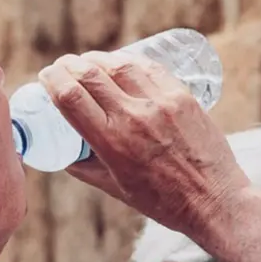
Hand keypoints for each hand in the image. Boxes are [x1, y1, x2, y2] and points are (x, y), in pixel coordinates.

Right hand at [37, 50, 249, 234]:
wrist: (214, 201)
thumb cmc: (163, 202)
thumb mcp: (114, 189)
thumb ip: (85, 168)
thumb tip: (63, 153)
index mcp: (111, 143)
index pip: (70, 96)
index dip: (52, 80)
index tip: (46, 77)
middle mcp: (133, 117)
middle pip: (89, 74)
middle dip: (68, 66)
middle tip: (63, 67)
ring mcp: (160, 103)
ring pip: (119, 64)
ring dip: (96, 59)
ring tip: (88, 62)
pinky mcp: (182, 96)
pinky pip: (148, 68)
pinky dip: (127, 61)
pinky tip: (119, 62)